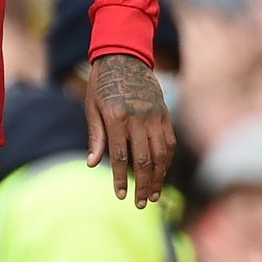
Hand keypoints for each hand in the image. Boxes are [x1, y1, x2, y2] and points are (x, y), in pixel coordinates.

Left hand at [85, 53, 175, 207]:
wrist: (124, 57)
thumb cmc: (102, 84)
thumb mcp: (91, 107)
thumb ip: (96, 136)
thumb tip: (93, 164)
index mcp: (117, 117)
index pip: (121, 156)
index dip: (121, 178)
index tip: (120, 195)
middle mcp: (139, 118)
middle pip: (144, 160)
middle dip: (142, 185)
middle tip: (139, 203)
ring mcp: (155, 116)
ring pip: (161, 154)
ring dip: (158, 178)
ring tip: (153, 196)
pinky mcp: (165, 114)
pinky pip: (169, 143)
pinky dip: (167, 161)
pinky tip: (162, 175)